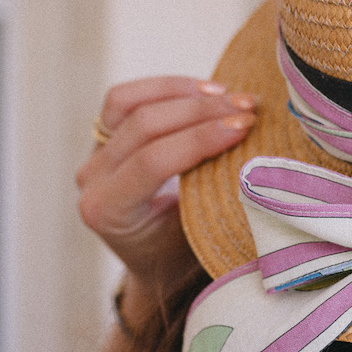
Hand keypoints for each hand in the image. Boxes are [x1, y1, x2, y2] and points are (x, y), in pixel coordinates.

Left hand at [77, 76, 257, 320]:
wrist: (156, 263)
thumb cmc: (183, 258)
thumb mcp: (200, 239)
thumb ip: (215, 200)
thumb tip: (259, 159)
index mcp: (108, 212)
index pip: (152, 162)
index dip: (200, 139)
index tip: (244, 127)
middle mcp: (92, 181)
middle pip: (142, 126)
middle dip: (201, 111)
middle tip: (249, 108)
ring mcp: (94, 155)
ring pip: (129, 104)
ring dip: (185, 93)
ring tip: (230, 95)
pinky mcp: (103, 136)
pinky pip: (125, 98)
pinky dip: (167, 88)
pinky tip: (206, 89)